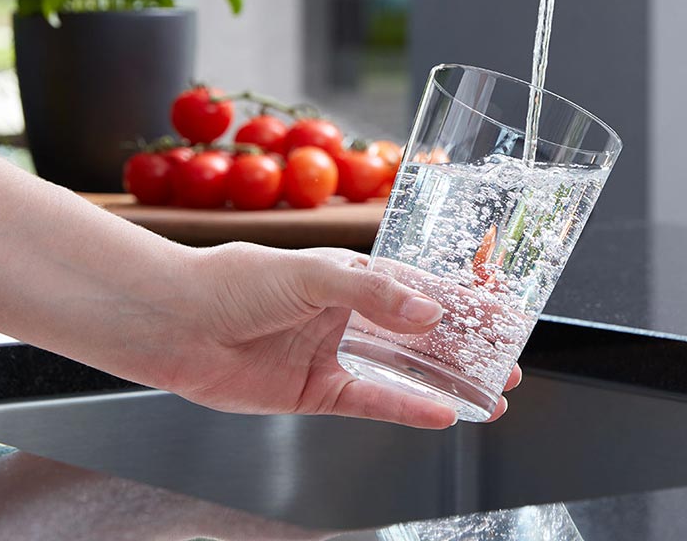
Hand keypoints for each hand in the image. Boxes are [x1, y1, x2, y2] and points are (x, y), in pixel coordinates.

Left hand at [148, 243, 520, 427]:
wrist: (176, 322)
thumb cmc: (233, 280)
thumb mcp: (312, 273)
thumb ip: (374, 295)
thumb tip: (430, 315)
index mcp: (352, 275)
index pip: (421, 287)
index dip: (463, 300)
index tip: (503, 311)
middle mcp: (350, 314)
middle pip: (422, 333)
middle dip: (468, 348)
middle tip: (510, 361)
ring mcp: (335, 354)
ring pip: (406, 370)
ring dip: (449, 382)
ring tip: (493, 395)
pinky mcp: (317, 391)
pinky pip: (373, 402)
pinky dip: (407, 408)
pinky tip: (441, 413)